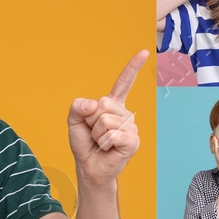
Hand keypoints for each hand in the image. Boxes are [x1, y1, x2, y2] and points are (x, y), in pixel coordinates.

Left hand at [66, 50, 147, 185]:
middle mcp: (125, 113)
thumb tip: (94, 104)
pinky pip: (112, 134)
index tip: (144, 52)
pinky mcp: (133, 141)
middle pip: (102, 104)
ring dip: (96, 134)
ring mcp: (131, 126)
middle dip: (91, 120)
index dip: (133, 67)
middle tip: (95, 133)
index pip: (124, 83)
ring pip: (104, 120)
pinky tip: (108, 149)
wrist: (89, 167)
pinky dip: (104, 143)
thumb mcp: (73, 120)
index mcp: (113, 105)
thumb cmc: (84, 143)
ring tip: (101, 142)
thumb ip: (77, 106)